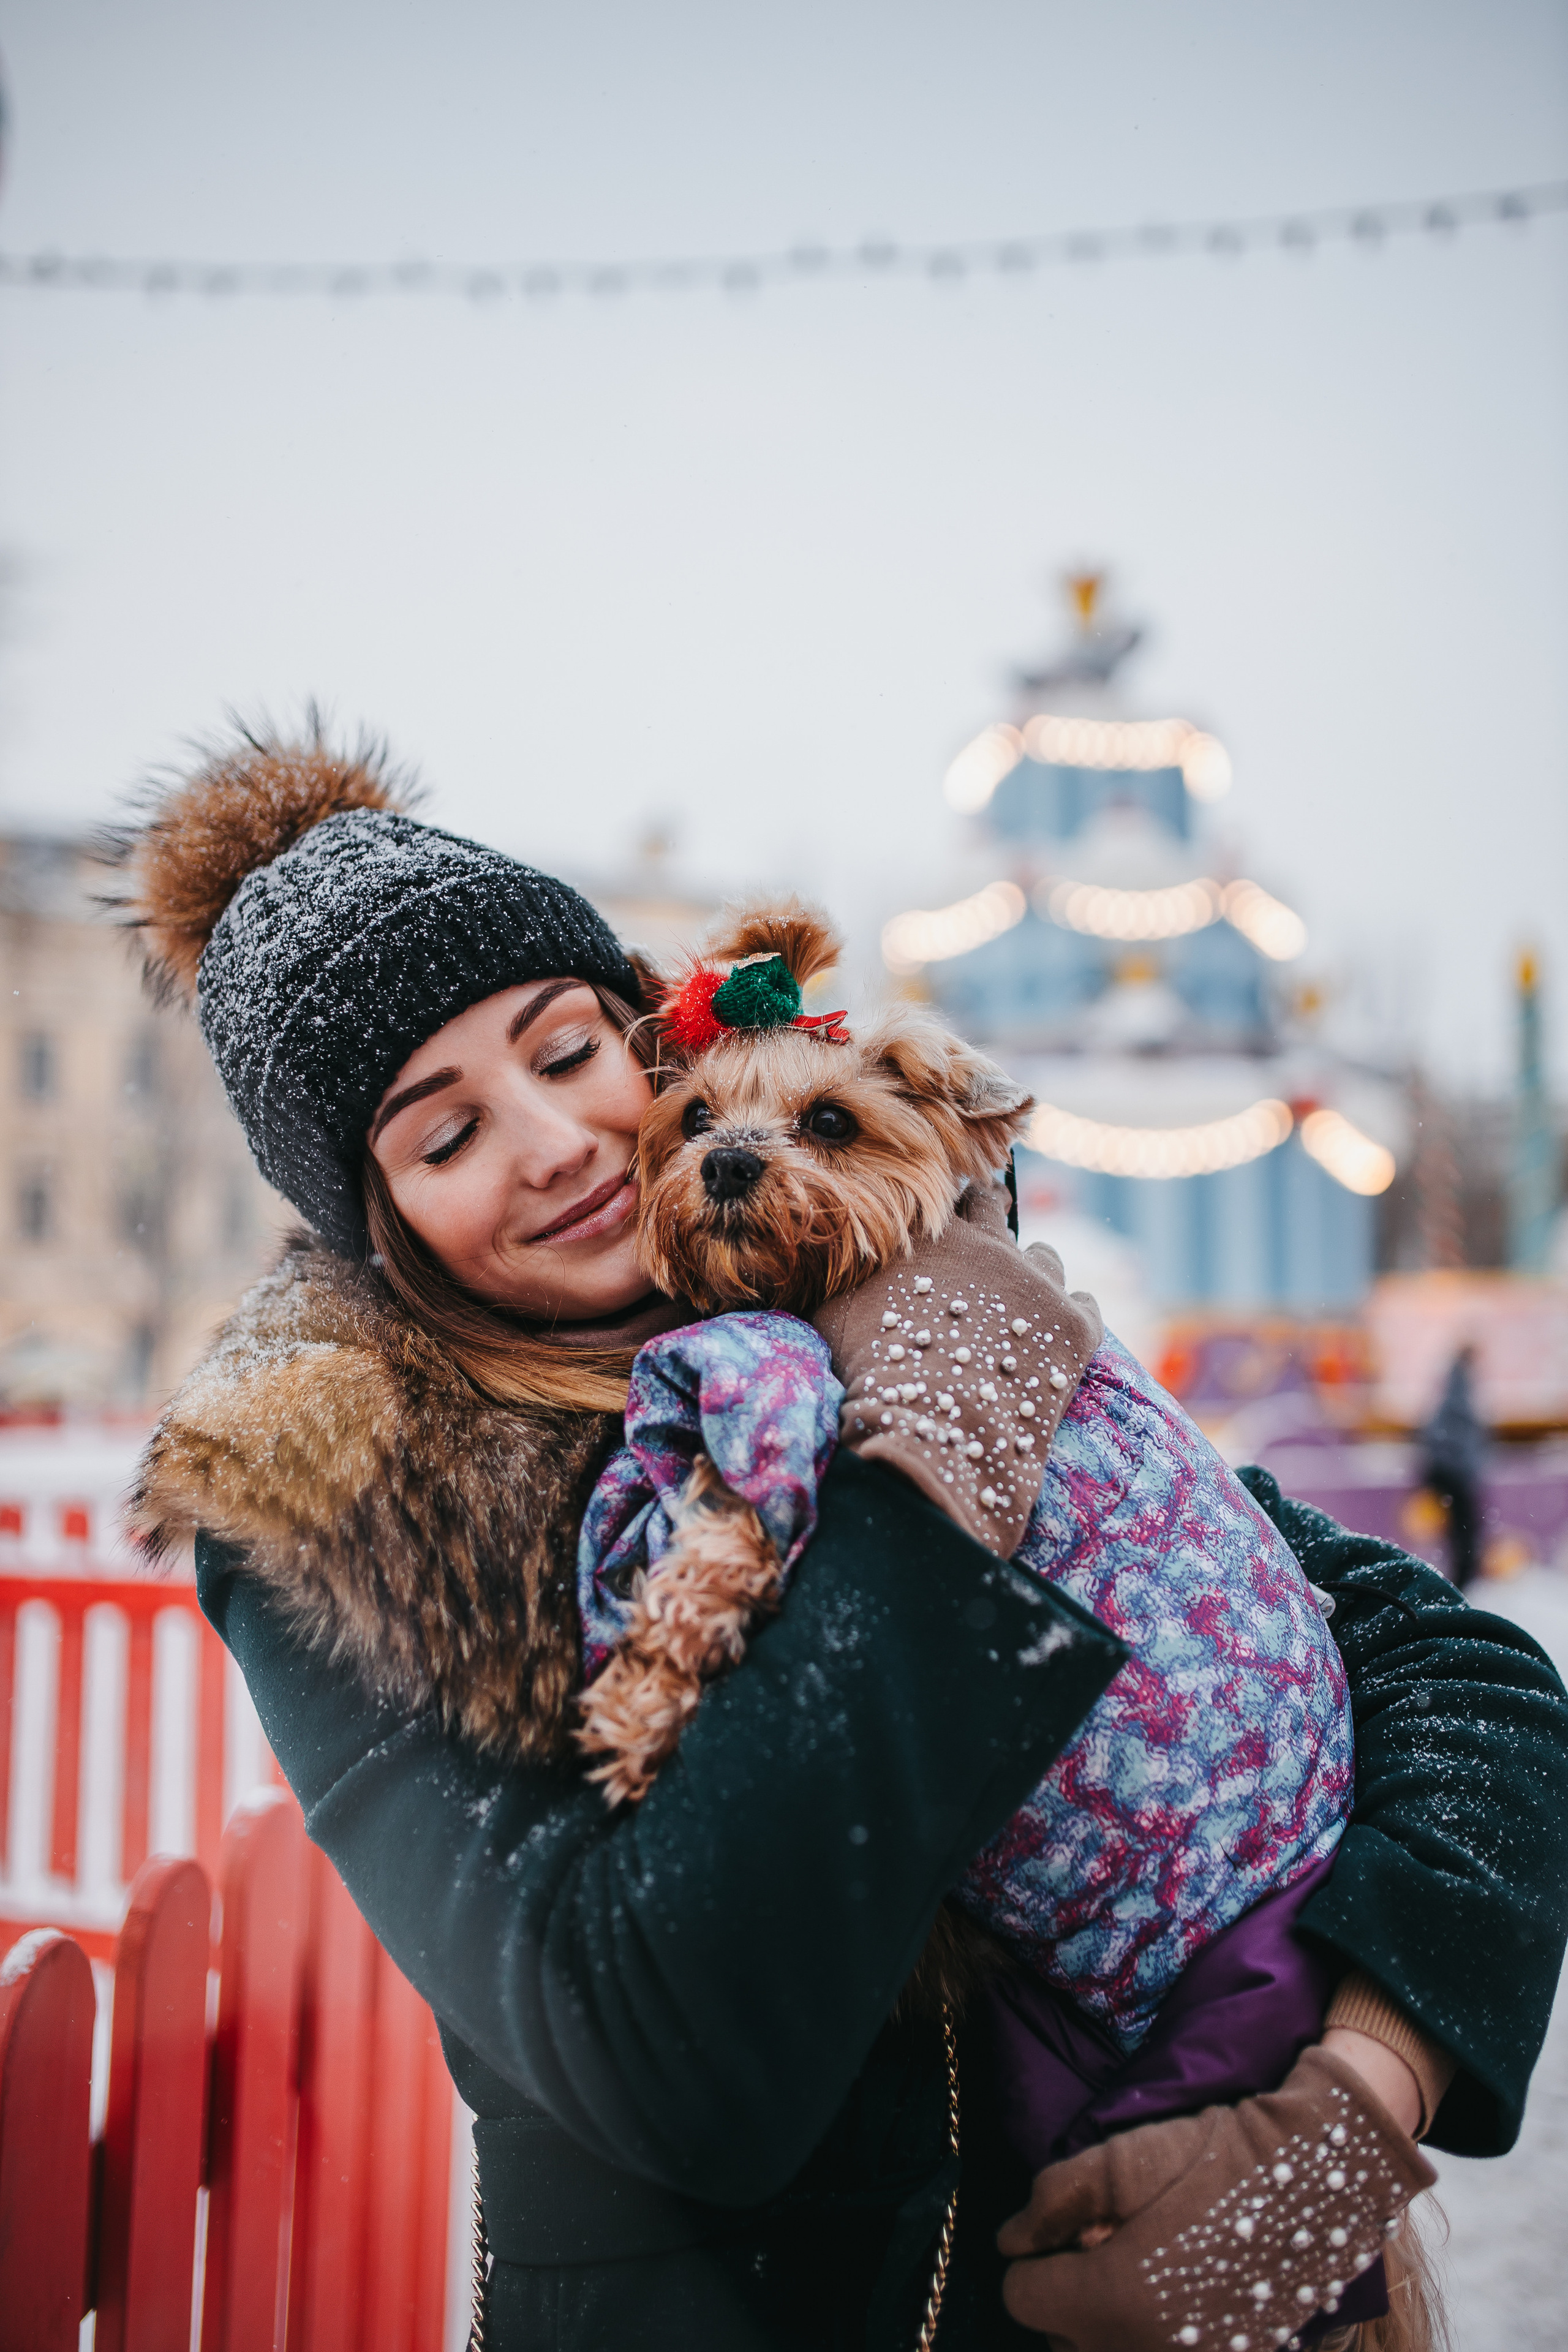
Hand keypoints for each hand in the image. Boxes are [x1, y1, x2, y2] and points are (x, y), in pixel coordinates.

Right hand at [812, 1180, 1100, 1558]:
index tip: (943, 1237)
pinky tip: (1050, 1345)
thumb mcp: (833, 1313)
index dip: (944, 1218)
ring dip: (1030, 1277)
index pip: (944, 1201)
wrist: (931, 1435)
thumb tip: (831, 1260)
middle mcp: (989, 1244)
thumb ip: (843, 1274)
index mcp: (933, 1234)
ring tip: (1015, 1313)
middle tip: (983, 1257)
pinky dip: (1068, 1320)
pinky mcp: (1073, 1326)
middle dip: (990, 1224)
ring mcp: (1037, 1283)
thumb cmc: (868, 1377)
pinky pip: (1084, 1305)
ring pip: (1044, 1258)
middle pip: (995, 1208)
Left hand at [997, 2046, 1435, 2348]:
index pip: (1024, 2298)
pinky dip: (1155, 2338)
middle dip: (1068, 2295)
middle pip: (1064, 2339)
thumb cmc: (1214, 2157)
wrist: (1315, 2175)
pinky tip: (1180, 2295)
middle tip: (1103, 2246)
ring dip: (1108, 2324)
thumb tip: (1010, 2241)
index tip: (1063, 2233)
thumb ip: (1054, 2199)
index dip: (1034, 2259)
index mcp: (1112, 2300)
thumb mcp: (1123, 2158)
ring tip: (1139, 2270)